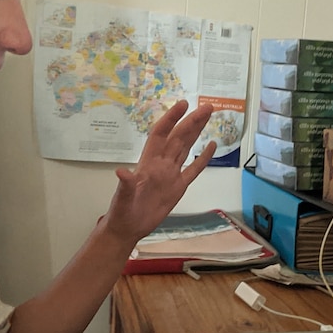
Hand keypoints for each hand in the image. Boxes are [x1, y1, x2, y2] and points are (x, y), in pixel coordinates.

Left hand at [105, 100, 216, 242]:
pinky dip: (203, 158)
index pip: (161, 134)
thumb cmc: (122, 212)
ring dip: (196, 132)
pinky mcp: (178, 187)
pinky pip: (193, 169)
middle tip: (207, 106)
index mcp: (148, 162)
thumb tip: (121, 172)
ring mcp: (171, 174)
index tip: (183, 104)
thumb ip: (125, 185)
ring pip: (186, 147)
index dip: (171, 119)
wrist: (128, 227)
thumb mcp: (123, 198)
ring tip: (208, 116)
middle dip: (192, 121)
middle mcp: (161, 164)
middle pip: (178, 137)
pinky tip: (211, 146)